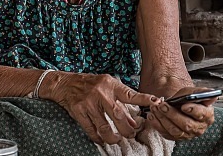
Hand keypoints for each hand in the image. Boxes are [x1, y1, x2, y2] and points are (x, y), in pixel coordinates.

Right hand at [42, 72, 157, 144]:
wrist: (65, 83)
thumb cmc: (90, 84)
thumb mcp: (107, 85)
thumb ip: (120, 100)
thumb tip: (134, 121)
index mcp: (110, 84)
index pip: (130, 94)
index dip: (144, 99)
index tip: (156, 102)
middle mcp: (100, 93)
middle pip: (118, 116)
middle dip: (128, 129)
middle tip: (131, 134)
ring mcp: (89, 103)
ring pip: (105, 127)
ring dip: (113, 137)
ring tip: (117, 139)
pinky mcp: (79, 111)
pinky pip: (91, 130)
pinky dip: (98, 138)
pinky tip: (102, 139)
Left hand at [144, 86, 215, 141]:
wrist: (180, 105)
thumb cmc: (189, 99)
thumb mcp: (194, 92)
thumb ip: (201, 92)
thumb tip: (213, 94)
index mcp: (207, 115)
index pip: (201, 114)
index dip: (193, 110)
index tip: (184, 106)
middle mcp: (199, 128)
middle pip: (186, 125)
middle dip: (172, 114)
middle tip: (162, 105)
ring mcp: (188, 135)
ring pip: (175, 131)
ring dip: (163, 119)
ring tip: (155, 108)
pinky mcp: (177, 138)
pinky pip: (166, 134)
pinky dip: (157, 125)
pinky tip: (152, 116)